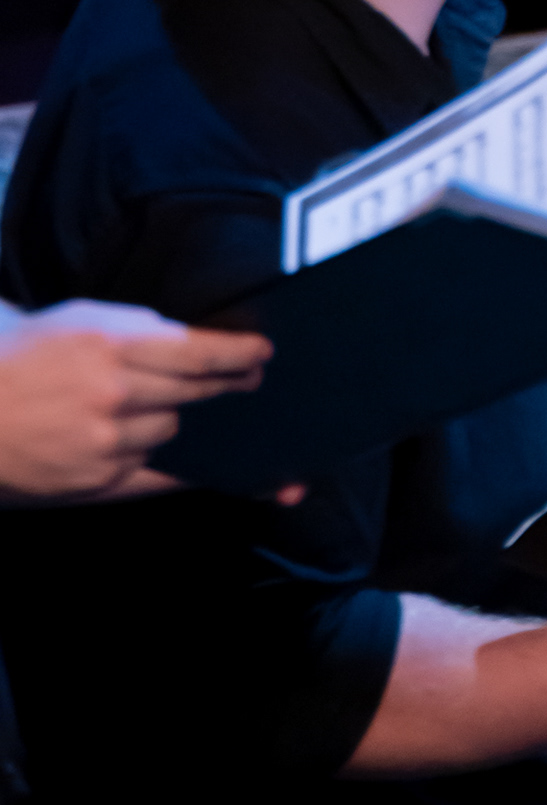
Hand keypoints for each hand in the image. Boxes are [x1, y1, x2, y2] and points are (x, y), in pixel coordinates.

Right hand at [0, 301, 270, 501]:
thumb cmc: (27, 358)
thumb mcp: (83, 321)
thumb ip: (140, 331)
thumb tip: (194, 345)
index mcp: (111, 347)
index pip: (197, 353)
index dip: (238, 355)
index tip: (262, 353)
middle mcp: (114, 396)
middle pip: (194, 393)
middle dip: (226, 386)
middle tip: (248, 380)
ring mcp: (107, 444)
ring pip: (173, 430)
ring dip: (177, 419)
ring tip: (159, 408)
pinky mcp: (98, 482)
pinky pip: (158, 473)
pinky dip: (178, 464)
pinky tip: (198, 460)